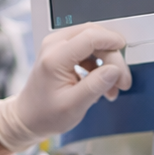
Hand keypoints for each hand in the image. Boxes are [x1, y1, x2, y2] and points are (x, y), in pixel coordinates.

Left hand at [0, 23, 131, 149]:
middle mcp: (54, 46)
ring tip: (112, 87)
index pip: (90, 36)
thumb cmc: (44, 115)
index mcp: (55, 57)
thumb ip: (95, 85)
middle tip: (121, 81)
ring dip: (107, 61)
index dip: (112, 42)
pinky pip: (87, 49)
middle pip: (94, 35)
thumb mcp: (74, 105)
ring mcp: (56, 47)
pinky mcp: (61, 52)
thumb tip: (114, 69)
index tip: (126, 52)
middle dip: (112, 56)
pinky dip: (98, 64)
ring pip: (92, 41)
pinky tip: (101, 84)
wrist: (27, 118)